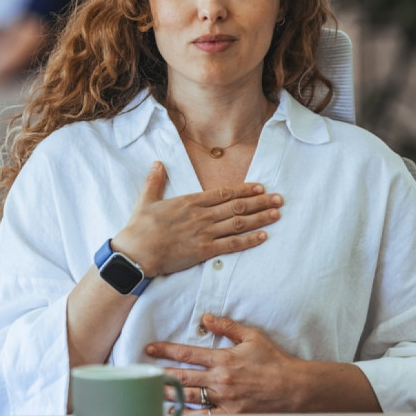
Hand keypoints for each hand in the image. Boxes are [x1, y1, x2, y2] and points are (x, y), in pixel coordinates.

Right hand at [111, 161, 281, 277]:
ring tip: (277, 213)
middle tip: (279, 199)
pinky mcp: (204, 251)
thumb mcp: (146, 200)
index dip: (244, 189)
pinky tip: (263, 236)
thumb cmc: (139, 228)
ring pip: (238, 223)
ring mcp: (204, 233)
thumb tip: (157, 163)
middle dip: (260, 202)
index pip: (223, 192)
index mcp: (189, 201)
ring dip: (260, 218)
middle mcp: (201, 215)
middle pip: (236, 206)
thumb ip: (155, 181)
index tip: (260, 187)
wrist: (136, 253)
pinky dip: (249, 240)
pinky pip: (232, 245)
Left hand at [145, 314, 304, 413]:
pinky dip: (188, 414)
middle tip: (142, 371)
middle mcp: (220, 379)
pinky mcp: (231, 414)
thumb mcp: (252, 336)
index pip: (187, 354)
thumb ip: (227, 326)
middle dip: (160, 373)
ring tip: (151, 390)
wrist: (294, 387)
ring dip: (169, 393)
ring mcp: (224, 399)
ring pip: (189, 397)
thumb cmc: (274, 360)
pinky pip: (204, 415)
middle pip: (182, 377)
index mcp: (223, 359)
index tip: (149, 349)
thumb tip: (206, 318)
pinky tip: (174, 412)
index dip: (165, 351)